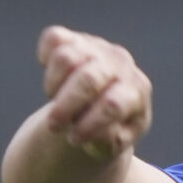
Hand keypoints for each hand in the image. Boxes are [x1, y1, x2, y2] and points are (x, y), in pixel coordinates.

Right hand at [37, 28, 153, 164]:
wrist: (105, 106)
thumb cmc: (111, 129)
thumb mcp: (113, 144)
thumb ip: (106, 140)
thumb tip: (91, 128)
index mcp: (137, 90)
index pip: (113, 104)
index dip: (90, 124)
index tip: (74, 140)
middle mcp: (121, 63)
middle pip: (87, 79)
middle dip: (66, 106)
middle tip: (54, 126)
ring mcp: (98, 47)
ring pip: (66, 58)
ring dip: (53, 86)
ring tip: (57, 101)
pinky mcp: (75, 38)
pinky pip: (53, 38)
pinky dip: (46, 58)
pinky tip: (54, 79)